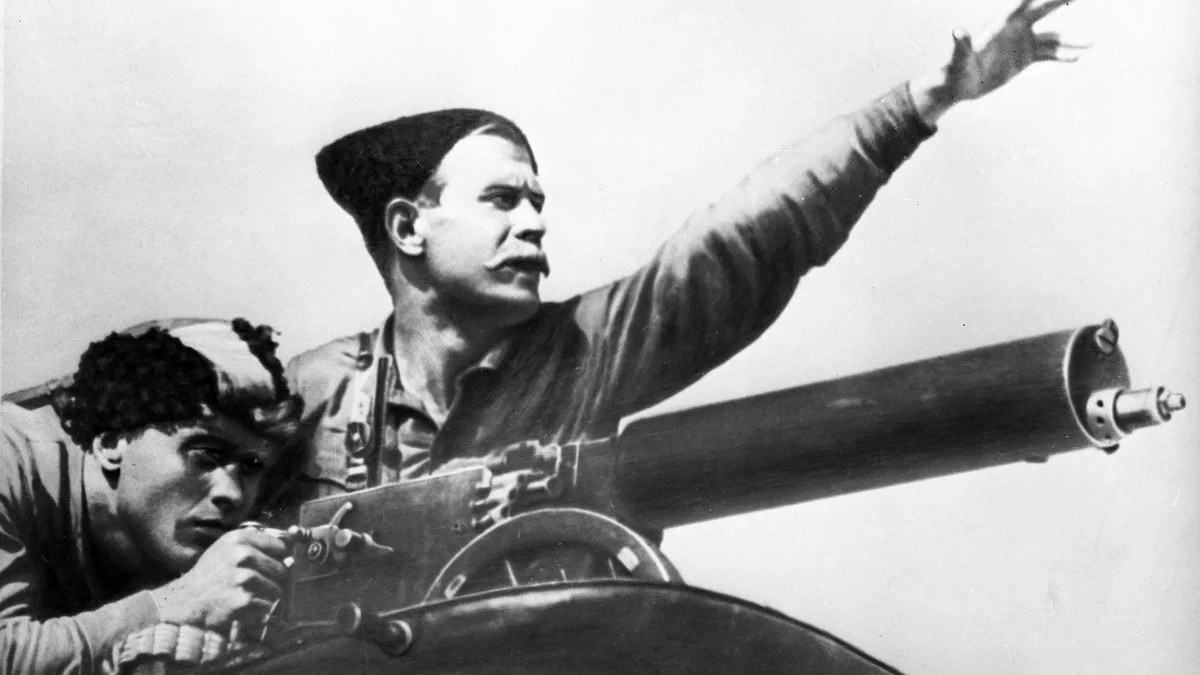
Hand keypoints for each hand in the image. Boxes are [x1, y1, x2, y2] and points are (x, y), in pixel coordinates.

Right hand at [150, 529, 288, 629]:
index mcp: (239, 538)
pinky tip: (241, 607)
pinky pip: (267, 606)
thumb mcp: (226, 550)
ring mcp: (243, 578)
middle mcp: (242, 554)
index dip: (278, 558)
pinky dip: (258, 611)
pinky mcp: (243, 600)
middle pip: (281, 568)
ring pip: (277, 589)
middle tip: (253, 587)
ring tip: (244, 596)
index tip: (270, 565)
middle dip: (272, 580)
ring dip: (265, 597)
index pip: (280, 545)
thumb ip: (255, 547)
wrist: (185, 602)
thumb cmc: (209, 576)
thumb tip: (291, 554)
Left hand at [913, 0, 1088, 124]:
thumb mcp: (959, 59)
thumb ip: (961, 44)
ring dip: (1071, 40)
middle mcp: (1016, 30)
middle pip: (1044, 11)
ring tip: (1091, 43)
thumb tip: (957, 30)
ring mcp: (1023, 43)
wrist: (960, 86)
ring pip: (1053, 37)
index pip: (1024, 3)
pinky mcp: (1025, 58)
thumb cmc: (956, 70)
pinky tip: (1078, 57)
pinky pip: (1050, 54)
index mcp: (1002, 24)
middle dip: (1060, 1)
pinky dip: (1064, 55)